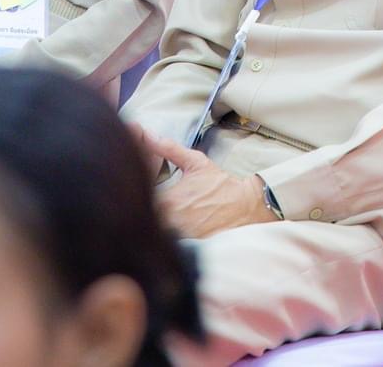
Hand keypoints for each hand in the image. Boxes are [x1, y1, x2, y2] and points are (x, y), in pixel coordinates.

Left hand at [131, 128, 277, 238]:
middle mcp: (172, 221)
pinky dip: (170, 239)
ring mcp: (181, 237)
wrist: (245, 205)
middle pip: (147, 220)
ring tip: (159, 220)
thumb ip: (168, 148)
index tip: (138, 193)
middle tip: (145, 208)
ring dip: (156, 226)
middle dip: (144, 214)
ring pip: (159, 234)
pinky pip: (173, 245)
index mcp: (168, 200)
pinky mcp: (191, 247)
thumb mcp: (195, 162)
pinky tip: (173, 231)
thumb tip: (147, 134)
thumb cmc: (219, 184)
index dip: (137, 198)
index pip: (140, 201)